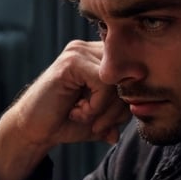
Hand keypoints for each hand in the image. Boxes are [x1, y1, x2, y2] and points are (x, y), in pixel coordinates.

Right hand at [0, 40, 129, 179]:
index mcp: (101, 59)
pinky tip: (79, 112)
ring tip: (87, 118)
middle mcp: (90, 50)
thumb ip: (124, 109)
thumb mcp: (103, 117)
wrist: (33, 129)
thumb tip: (147, 107)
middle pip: (128, 74)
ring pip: (117, 79)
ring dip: (106, 109)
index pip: (133, 73)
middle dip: (119, 108)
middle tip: (101, 126)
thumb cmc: (67, 122)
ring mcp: (79, 52)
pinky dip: (96, 104)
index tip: (111, 124)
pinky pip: (103, 81)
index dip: (127, 102)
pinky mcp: (71, 61)